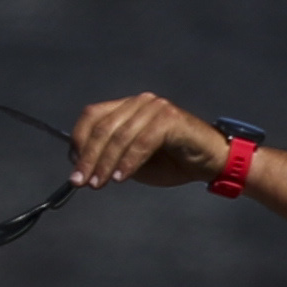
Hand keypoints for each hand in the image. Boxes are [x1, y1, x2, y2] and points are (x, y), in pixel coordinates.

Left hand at [70, 92, 231, 191]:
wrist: (211, 163)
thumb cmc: (172, 162)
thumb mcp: (132, 162)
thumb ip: (109, 158)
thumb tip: (79, 164)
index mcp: (127, 107)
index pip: (92, 116)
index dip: (79, 140)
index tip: (74, 168)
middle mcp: (139, 102)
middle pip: (103, 126)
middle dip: (88, 157)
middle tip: (80, 181)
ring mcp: (155, 108)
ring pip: (120, 135)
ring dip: (106, 162)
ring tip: (98, 184)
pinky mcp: (170, 119)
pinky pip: (142, 141)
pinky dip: (128, 162)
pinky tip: (120, 178)